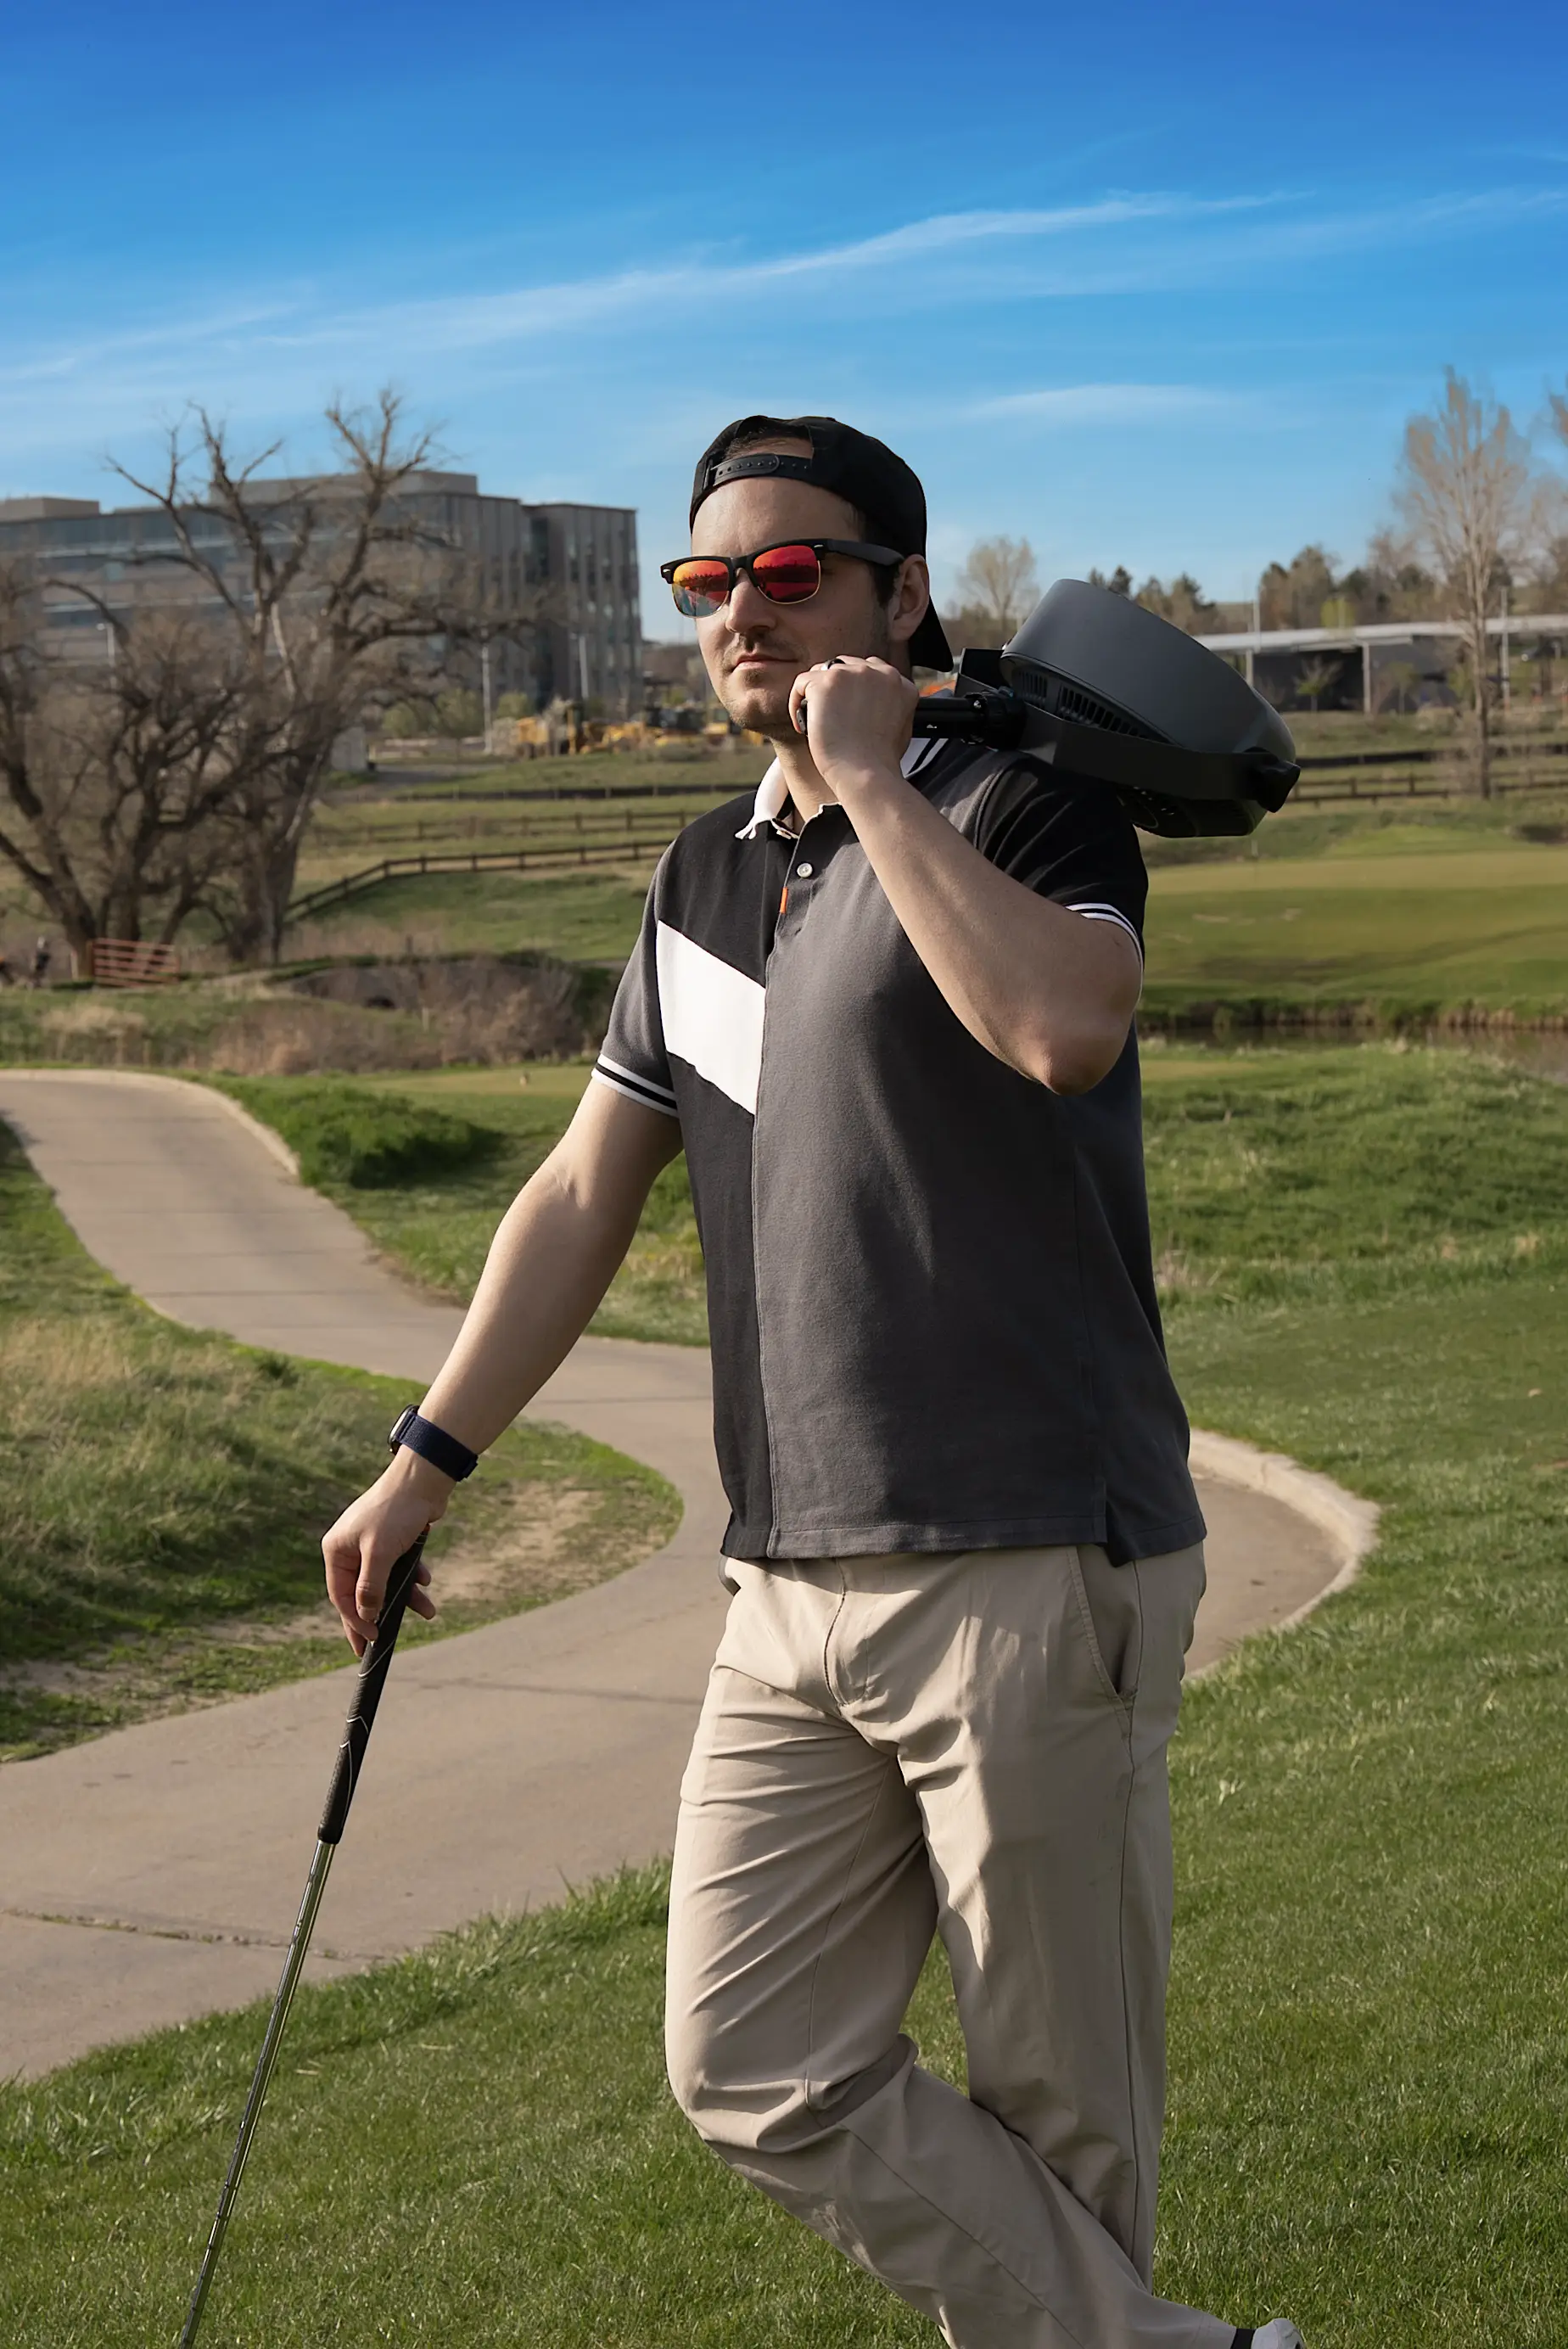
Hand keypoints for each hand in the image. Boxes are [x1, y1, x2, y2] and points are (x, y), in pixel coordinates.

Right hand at [322, 1450, 448, 1655]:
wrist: (424, 1480)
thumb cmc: (396, 1512)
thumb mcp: (380, 1554)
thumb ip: (371, 1588)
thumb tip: (366, 1617)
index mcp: (337, 1550)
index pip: (341, 1596)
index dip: (355, 1621)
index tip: (369, 1641)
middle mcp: (350, 1548)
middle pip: (361, 1592)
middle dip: (377, 1615)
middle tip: (382, 1642)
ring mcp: (371, 1544)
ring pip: (385, 1581)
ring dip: (405, 1596)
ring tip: (428, 1610)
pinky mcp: (393, 1540)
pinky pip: (399, 1568)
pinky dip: (412, 1577)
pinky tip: (426, 1581)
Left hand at [787, 656, 917, 806]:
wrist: (865, 773)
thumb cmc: (879, 760)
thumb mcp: (901, 727)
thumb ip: (891, 705)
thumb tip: (874, 702)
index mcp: (899, 681)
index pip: (870, 669)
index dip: (853, 689)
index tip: (846, 709)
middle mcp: (878, 671)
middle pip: (845, 666)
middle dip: (834, 689)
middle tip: (828, 716)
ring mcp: (851, 674)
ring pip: (822, 672)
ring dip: (815, 695)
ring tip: (814, 722)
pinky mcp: (826, 682)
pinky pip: (802, 683)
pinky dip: (796, 703)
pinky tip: (802, 725)